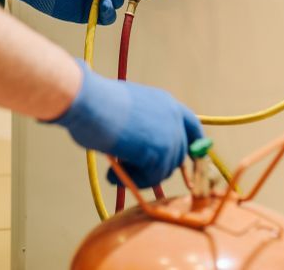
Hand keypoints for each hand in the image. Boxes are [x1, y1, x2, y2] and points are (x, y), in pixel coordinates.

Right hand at [48, 60, 202, 187]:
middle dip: (155, 167)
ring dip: (140, 176)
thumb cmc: (97, 103)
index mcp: (166, 103)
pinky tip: (114, 173)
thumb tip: (141, 152)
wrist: (90, 102)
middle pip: (177, 155)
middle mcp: (173, 117)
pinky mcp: (160, 152)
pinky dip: (133, 181)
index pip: (192, 127)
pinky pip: (152, 178)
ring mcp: (169, 135)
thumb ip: (143, 126)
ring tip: (116, 171)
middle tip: (128, 170)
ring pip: (163, 170)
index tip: (188, 162)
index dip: (193, 146)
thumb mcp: (129, 109)